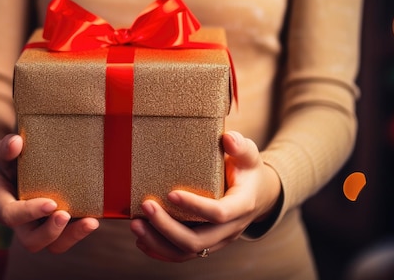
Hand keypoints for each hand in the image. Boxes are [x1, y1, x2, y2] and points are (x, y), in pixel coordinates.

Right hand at [0, 134, 98, 252]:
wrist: (4, 173)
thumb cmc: (3, 162)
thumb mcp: (0, 153)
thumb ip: (6, 148)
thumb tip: (17, 142)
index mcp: (2, 204)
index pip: (11, 215)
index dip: (30, 213)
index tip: (51, 203)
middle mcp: (19, 222)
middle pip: (31, 241)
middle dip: (51, 232)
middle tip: (67, 214)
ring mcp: (37, 226)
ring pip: (52, 244)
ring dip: (72, 236)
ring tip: (91, 222)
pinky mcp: (52, 224)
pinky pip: (66, 235)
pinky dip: (80, 229)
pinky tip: (95, 217)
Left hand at [130, 130, 280, 261]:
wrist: (258, 194)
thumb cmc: (247, 170)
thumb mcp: (249, 155)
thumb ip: (240, 146)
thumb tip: (228, 138)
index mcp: (242, 206)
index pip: (219, 213)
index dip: (195, 206)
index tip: (170, 193)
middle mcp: (230, 229)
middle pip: (198, 240)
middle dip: (167, 227)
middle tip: (146, 206)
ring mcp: (218, 240)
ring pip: (188, 252)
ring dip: (159, 242)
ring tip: (135, 225)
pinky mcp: (207, 244)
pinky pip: (183, 255)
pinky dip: (160, 251)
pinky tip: (141, 240)